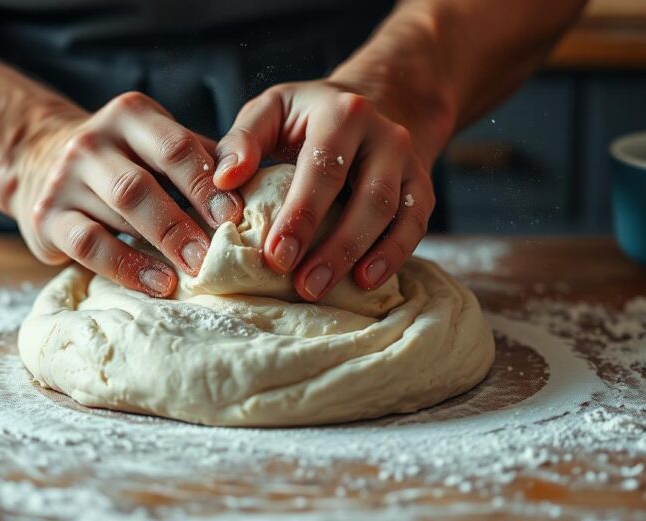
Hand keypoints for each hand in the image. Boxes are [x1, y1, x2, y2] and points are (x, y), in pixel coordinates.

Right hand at [0, 92, 242, 297]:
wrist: (44, 164)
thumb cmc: (127, 162)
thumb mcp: (159, 147)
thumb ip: (203, 161)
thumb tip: (264, 189)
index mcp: (131, 116)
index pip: (174, 148)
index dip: (207, 184)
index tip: (235, 218)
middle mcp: (93, 140)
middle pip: (141, 183)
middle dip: (181, 222)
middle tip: (213, 256)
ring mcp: (65, 178)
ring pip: (116, 212)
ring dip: (158, 246)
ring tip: (191, 273)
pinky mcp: (47, 215)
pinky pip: (89, 244)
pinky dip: (125, 267)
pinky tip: (155, 283)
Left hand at [213, 80, 434, 298]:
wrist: (366, 106)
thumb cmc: (304, 118)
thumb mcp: (269, 112)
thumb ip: (242, 141)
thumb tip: (224, 180)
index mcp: (342, 113)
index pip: (323, 167)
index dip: (301, 215)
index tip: (275, 256)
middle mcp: (384, 134)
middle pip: (367, 196)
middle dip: (334, 246)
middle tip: (302, 285)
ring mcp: (408, 161)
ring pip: (393, 214)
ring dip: (359, 256)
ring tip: (324, 288)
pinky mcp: (421, 186)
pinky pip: (415, 225)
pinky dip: (393, 256)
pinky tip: (365, 282)